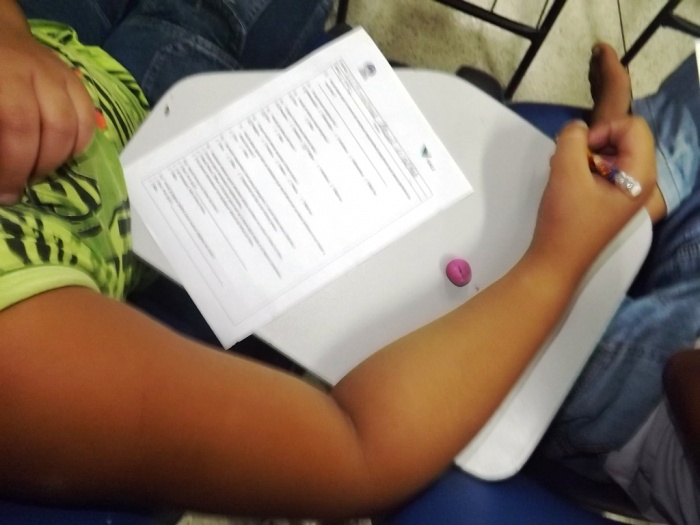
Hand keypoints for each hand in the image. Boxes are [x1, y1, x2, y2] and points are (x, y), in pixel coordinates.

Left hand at [0, 25, 95, 203]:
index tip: (5, 192)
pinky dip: (77, 147)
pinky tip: (58, 157)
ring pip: (75, 127)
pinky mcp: (77, 83)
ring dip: (59, 160)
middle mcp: (37, 72)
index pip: (18, 124)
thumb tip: (1, 175)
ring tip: (38, 173)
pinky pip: (88, 121)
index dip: (14, 165)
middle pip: (54, 128)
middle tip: (21, 185)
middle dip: (38, 166)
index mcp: (4, 73)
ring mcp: (62, 76)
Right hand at [528, 117, 655, 276]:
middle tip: (569, 161)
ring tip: (565, 172)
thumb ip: (572, 140)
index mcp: (641, 174)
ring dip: (586, 156)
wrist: (555, 262)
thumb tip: (576, 128)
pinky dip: (584, 169)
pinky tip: (567, 183)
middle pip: (624, 138)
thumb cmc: (565, 221)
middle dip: (594, 142)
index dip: (603, 129)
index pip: (633, 127)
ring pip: (612, 153)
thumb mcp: (566, 172)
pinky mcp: (612, 199)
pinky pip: (604, 170)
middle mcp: (641, 181)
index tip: (580, 151)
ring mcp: (627, 192)